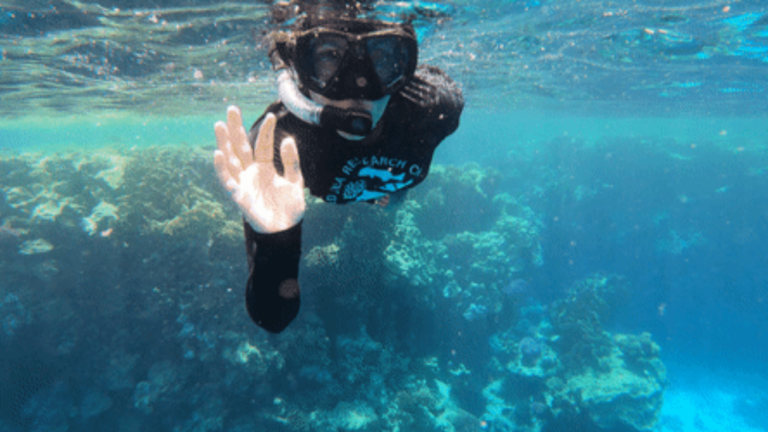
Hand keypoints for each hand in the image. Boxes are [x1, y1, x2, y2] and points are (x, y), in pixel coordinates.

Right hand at [214, 106, 304, 232]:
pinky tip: (218, 153)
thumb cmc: (289, 208)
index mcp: (264, 168)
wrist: (286, 231)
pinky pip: (227, 180)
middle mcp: (251, 173)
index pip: (261, 145)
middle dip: (235, 128)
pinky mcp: (238, 196)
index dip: (266, 132)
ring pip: (230, 159)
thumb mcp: (295, 181)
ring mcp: (243, 183)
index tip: (272, 117)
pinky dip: (221, 167)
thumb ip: (292, 162)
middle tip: (232, 108)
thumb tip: (288, 139)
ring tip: (220, 124)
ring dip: (224, 143)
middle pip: (240, 147)